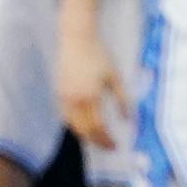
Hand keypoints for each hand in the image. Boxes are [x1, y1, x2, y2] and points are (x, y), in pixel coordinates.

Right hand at [56, 31, 127, 149]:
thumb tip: (129, 120)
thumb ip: (123, 99)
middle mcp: (74, 101)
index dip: (106, 140)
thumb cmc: (100, 56)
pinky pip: (66, 117)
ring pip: (73, 126)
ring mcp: (63, 98)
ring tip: (98, 139)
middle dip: (97, 141)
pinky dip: (76, 125)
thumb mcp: (116, 76)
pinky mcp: (58, 94)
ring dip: (85, 135)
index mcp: (91, 97)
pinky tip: (85, 125)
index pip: (98, 128)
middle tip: (108, 146)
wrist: (77, 40)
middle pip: (84, 131)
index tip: (116, 146)